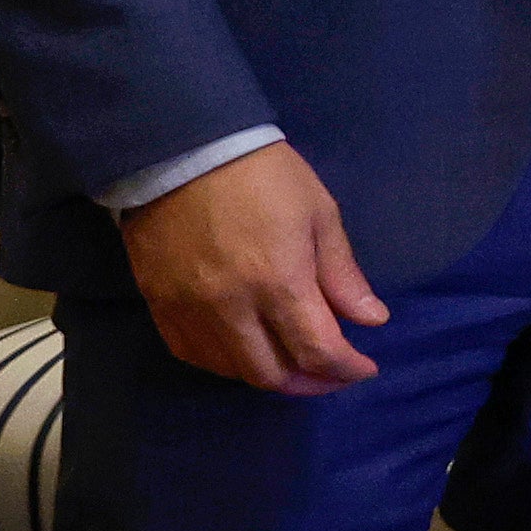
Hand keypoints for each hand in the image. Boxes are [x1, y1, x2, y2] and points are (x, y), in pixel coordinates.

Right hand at [122, 144, 386, 392]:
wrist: (183, 149)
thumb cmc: (263, 176)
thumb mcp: (320, 216)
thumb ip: (343, 275)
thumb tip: (372, 320)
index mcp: (279, 282)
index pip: (317, 351)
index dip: (346, 369)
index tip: (364, 367)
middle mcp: (231, 306)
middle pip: (271, 374)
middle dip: (310, 382)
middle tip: (331, 372)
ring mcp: (189, 308)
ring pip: (230, 370)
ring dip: (268, 376)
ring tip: (292, 364)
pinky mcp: (158, 302)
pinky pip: (190, 352)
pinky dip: (222, 363)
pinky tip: (244, 352)